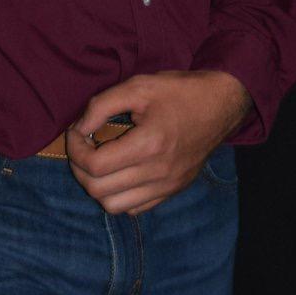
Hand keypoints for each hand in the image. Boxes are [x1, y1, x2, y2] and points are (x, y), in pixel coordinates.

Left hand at [68, 69, 250, 215]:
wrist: (221, 105)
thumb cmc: (179, 92)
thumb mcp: (138, 86)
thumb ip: (101, 105)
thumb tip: (79, 129)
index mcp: (149, 144)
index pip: (95, 165)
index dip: (74, 149)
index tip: (75, 132)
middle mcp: (158, 172)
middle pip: (98, 190)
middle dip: (78, 168)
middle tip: (81, 146)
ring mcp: (167, 186)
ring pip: (113, 206)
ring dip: (96, 186)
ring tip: (96, 162)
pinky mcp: (173, 191)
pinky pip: (134, 208)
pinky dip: (118, 196)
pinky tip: (118, 173)